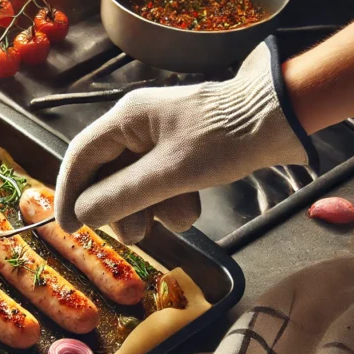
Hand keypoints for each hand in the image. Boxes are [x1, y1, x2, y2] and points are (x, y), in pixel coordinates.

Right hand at [55, 40, 314, 243]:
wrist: (285, 120)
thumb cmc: (225, 139)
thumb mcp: (170, 173)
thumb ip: (122, 196)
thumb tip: (83, 214)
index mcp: (127, 119)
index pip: (79, 157)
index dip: (69, 193)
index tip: (68, 227)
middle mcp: (137, 126)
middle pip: (106, 175)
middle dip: (120, 208)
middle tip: (133, 235)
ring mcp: (160, 140)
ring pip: (135, 185)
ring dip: (150, 209)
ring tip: (174, 219)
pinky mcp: (182, 154)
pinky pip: (160, 185)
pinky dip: (172, 202)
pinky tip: (192, 207)